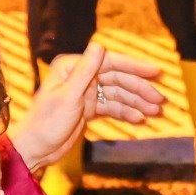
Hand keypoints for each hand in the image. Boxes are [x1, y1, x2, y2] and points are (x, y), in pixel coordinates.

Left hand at [12, 41, 166, 169]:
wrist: (35, 149)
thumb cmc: (46, 123)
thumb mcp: (68, 96)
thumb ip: (85, 71)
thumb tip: (100, 45)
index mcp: (72, 67)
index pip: (110, 62)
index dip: (135, 67)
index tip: (156, 72)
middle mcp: (80, 77)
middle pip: (117, 79)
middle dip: (140, 90)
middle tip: (160, 100)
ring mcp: (85, 93)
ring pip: (117, 94)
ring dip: (137, 103)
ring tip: (155, 112)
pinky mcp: (88, 109)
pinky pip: (112, 107)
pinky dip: (126, 113)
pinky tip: (140, 119)